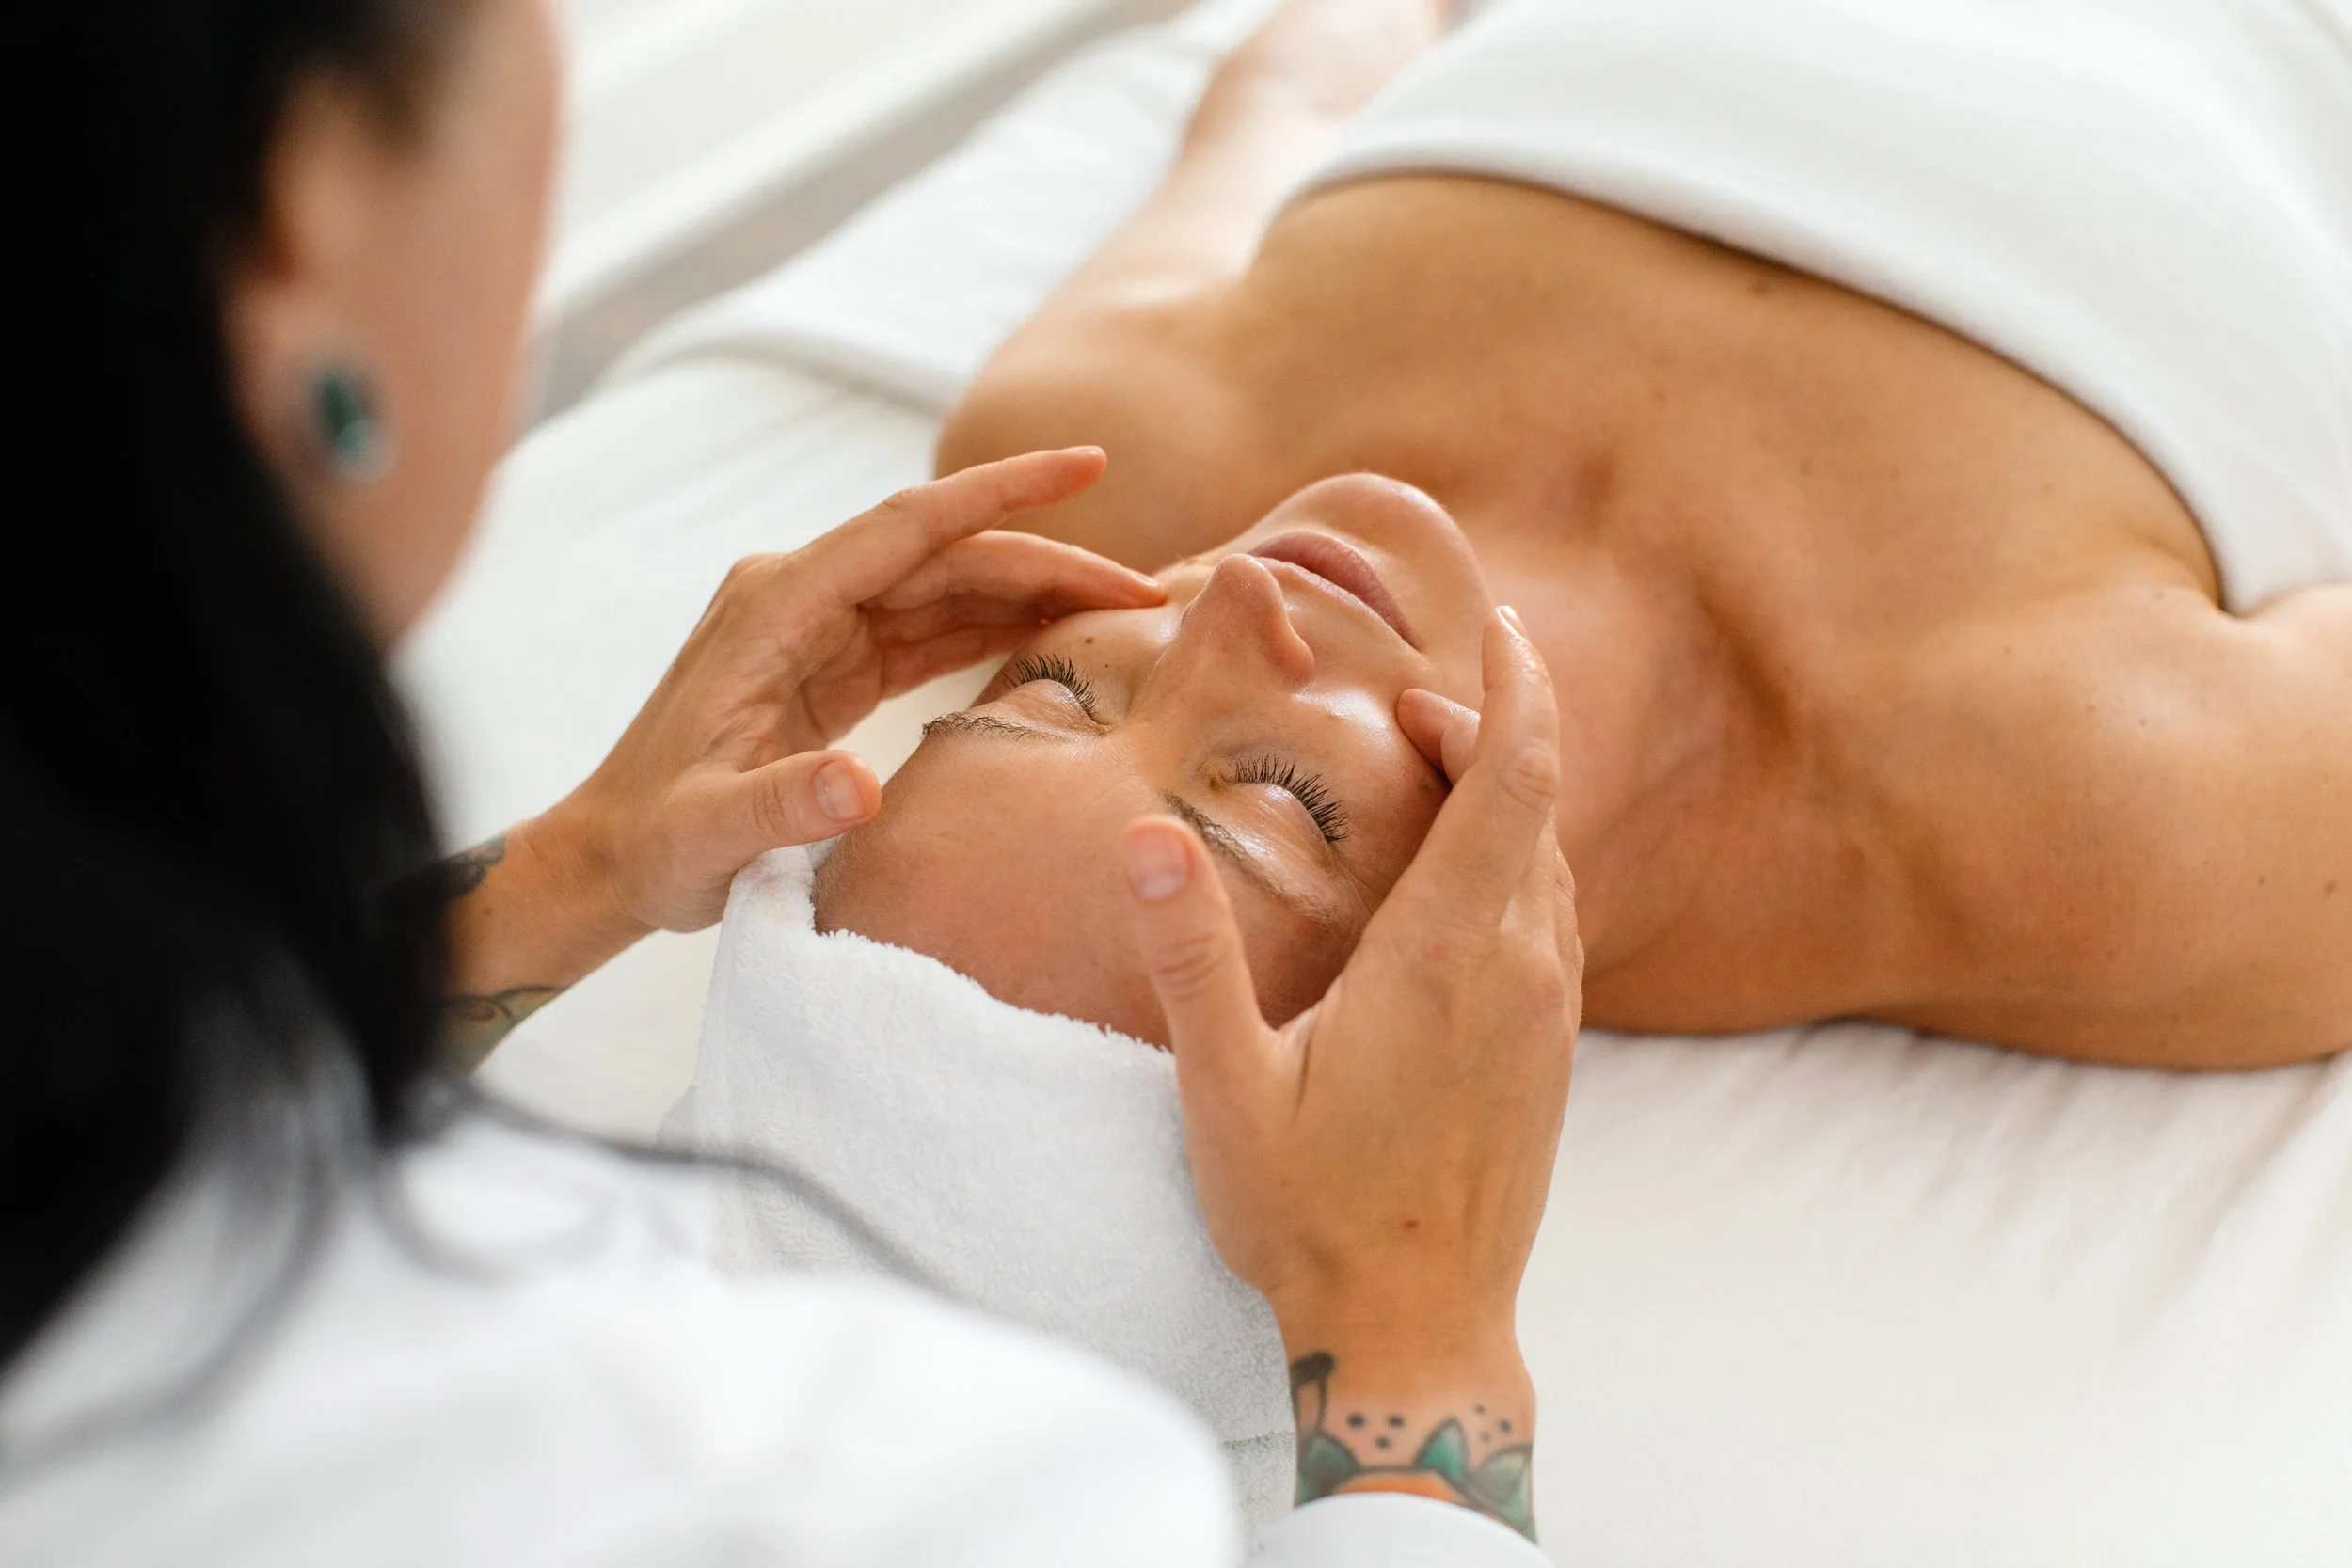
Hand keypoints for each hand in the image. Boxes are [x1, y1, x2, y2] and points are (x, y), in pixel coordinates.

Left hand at [549, 447, 1159, 934]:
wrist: (610, 861)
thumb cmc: (655, 845)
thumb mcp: (709, 833)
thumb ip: (782, 804)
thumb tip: (857, 786)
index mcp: (778, 602)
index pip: (910, 525)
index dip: (1003, 491)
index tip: (1089, 463)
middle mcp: (801, 593)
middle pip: (947, 554)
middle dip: (1049, 561)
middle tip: (1150, 593)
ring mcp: (819, 625)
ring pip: (947, 588)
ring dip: (1033, 595)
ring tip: (1125, 616)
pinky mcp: (835, 663)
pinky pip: (931, 629)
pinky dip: (997, 630)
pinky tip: (1058, 641)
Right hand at [1119, 609, 1578, 1537]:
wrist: (1416, 1330)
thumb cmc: (1310, 1216)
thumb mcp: (1224, 1087)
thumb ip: (1191, 954)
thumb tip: (1144, 837)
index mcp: (1447, 957)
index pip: (1511, 777)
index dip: (1510, 685)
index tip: (1493, 620)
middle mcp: (1519, 969)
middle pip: (1534, 800)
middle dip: (1487, 721)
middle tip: (1409, 696)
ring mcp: (1547, 1011)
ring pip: (1548, 856)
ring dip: (1504, 789)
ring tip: (1431, 756)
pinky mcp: (1551, 1048)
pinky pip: (1552, 913)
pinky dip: (1516, 853)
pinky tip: (1459, 868)